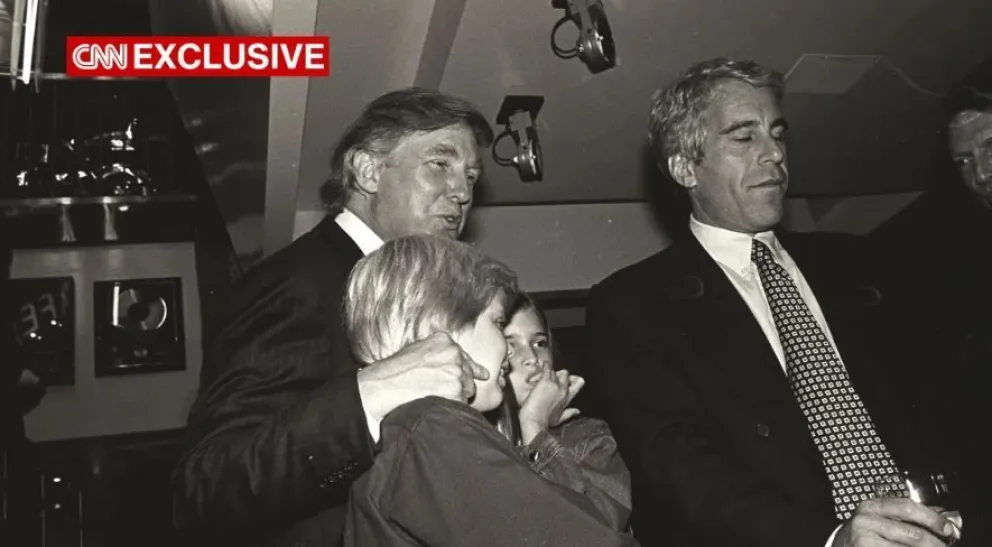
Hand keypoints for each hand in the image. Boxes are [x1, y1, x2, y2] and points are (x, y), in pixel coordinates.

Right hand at [356, 332, 488, 420]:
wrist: (385, 384)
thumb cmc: (395, 370)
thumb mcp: (417, 350)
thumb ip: (438, 353)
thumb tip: (452, 360)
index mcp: (444, 341)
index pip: (465, 356)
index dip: (472, 368)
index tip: (482, 374)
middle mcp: (454, 353)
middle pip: (468, 373)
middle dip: (461, 383)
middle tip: (447, 392)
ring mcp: (456, 371)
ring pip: (468, 389)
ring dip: (458, 396)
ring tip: (437, 397)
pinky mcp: (456, 390)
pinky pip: (462, 403)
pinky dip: (454, 406)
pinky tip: (439, 405)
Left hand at [517, 365, 583, 443]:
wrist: (534, 420)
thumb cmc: (544, 421)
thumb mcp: (560, 419)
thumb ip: (570, 413)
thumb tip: (577, 411)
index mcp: (567, 399)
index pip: (578, 384)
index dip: (573, 380)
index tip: (569, 379)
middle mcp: (563, 390)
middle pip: (566, 375)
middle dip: (560, 374)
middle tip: (553, 376)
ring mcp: (555, 385)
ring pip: (557, 372)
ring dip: (551, 372)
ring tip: (545, 373)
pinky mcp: (546, 381)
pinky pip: (548, 369)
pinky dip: (546, 365)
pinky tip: (544, 364)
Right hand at [832, 498, 958, 546]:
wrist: (841, 546)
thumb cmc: (865, 533)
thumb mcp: (880, 519)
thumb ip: (904, 518)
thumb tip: (940, 520)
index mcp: (872, 506)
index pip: (908, 507)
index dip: (932, 518)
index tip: (948, 528)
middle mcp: (866, 520)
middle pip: (912, 533)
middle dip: (935, 543)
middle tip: (945, 546)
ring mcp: (864, 538)